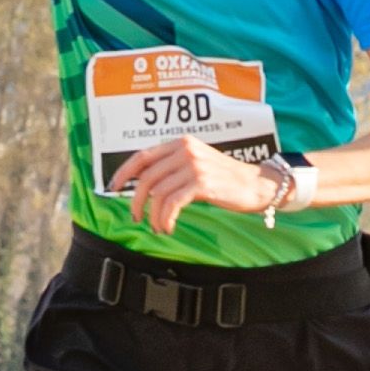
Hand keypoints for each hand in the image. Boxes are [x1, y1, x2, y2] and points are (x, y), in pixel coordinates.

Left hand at [116, 139, 289, 235]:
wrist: (256, 184)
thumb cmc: (225, 178)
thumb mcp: (197, 164)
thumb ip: (173, 168)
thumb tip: (144, 185)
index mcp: (181, 143)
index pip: (142, 155)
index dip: (124, 172)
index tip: (113, 187)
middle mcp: (185, 150)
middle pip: (147, 178)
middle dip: (136, 201)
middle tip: (136, 217)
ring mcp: (194, 166)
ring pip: (159, 194)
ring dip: (154, 215)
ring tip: (158, 226)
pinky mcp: (202, 183)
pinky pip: (173, 203)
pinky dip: (166, 218)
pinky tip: (168, 227)